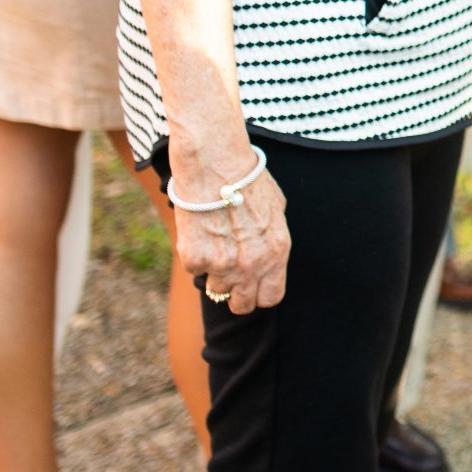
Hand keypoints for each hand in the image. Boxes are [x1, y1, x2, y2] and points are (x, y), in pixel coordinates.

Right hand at [171, 149, 291, 314]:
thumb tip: (268, 252)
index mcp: (277, 252)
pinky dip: (195, 255)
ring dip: (214, 272)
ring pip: (216, 289)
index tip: (252, 286)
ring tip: (215, 242)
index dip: (260, 293)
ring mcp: (222, 265)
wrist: (215, 166)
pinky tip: (200, 231)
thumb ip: (272, 237)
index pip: (272, 297)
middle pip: (242, 305)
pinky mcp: (195, 259)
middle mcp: (252, 264)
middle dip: (236, 294)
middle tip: (229, 274)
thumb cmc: (247, 180)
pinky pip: (194, 270)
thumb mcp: (276, 208)